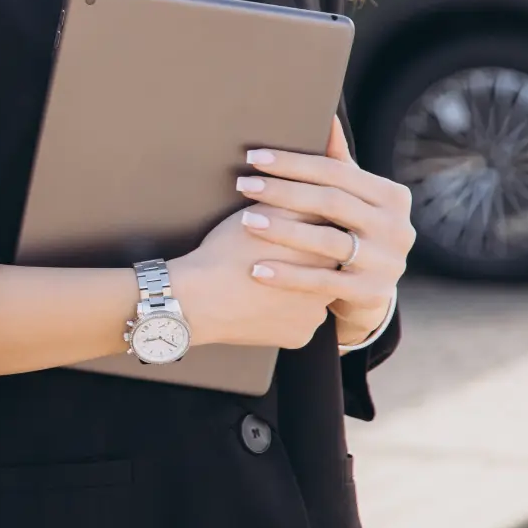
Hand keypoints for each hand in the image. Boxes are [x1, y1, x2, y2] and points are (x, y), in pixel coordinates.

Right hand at [168, 199, 348, 351]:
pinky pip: (298, 323)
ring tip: (265, 283)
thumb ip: (298, 201)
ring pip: (313, 298)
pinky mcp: (300, 337)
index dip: (308, 236)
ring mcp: (316, 316)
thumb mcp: (262, 214)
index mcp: (324, 252)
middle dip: (305, 264)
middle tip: (276, 259)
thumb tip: (318, 189)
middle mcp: (330, 285)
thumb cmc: (225, 253)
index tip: (288, 238)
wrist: (197, 299)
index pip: (330, 238)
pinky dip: (284, 315)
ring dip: (297, 290)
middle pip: (326, 270)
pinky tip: (262, 305)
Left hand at [229, 119, 411, 346]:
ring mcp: (387, 263)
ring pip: (327, 242)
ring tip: (244, 221)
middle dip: (283, 192)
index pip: (337, 172)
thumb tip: (326, 115)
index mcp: (392, 196)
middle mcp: (398, 228)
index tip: (253, 158)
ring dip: (282, 230)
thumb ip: (339, 161)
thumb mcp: (352, 197)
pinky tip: (255, 269)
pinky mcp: (371, 293)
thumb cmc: (351, 229)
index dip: (294, 164)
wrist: (370, 289)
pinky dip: (287, 275)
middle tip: (242, 184)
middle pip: (331, 202)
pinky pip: (322, 283)